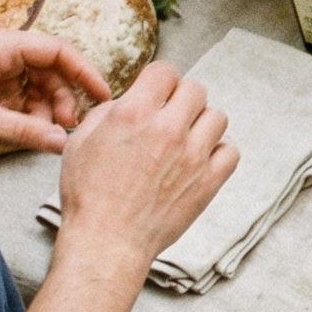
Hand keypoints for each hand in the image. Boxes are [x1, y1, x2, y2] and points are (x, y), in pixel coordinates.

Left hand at [0, 30, 111, 156]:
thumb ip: (26, 131)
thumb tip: (62, 144)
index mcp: (2, 47)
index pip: (58, 50)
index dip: (84, 72)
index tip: (102, 95)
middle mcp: (4, 52)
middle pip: (53, 69)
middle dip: (63, 98)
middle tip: (66, 125)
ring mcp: (0, 67)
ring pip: (43, 84)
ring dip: (49, 108)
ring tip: (44, 131)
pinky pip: (28, 95)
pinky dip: (34, 113)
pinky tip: (32, 129)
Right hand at [55, 62, 237, 270]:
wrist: (108, 240)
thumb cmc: (89, 196)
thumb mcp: (81, 142)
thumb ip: (109, 112)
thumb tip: (131, 101)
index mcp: (134, 115)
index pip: (164, 72)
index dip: (158, 80)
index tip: (155, 92)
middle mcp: (168, 130)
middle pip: (196, 90)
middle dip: (181, 99)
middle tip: (169, 115)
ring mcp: (193, 156)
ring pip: (217, 117)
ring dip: (201, 123)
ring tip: (185, 138)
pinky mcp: (209, 180)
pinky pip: (230, 150)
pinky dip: (219, 151)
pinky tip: (200, 159)